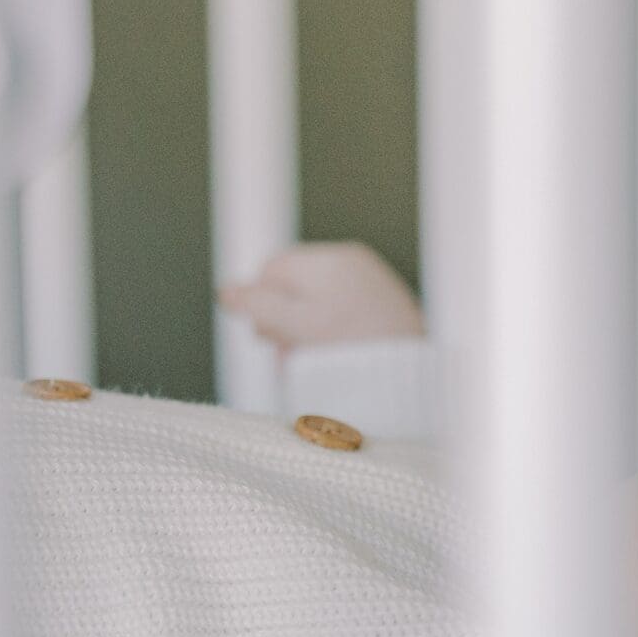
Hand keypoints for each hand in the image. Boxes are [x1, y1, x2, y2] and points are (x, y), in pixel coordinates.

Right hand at [220, 241, 424, 349]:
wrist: (411, 376)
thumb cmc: (349, 350)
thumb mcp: (293, 325)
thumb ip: (256, 305)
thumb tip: (225, 292)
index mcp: (330, 260)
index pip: (273, 268)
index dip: (258, 302)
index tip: (263, 337)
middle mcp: (354, 266)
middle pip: (298, 287)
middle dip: (282, 321)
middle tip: (283, 355)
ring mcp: (374, 287)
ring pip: (320, 305)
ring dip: (303, 334)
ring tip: (306, 365)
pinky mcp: (389, 312)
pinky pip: (347, 318)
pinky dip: (332, 339)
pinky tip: (334, 365)